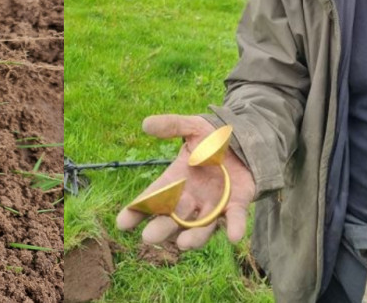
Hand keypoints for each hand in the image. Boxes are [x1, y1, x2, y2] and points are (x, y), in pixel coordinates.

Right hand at [116, 114, 256, 250]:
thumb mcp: (192, 127)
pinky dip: (235, 227)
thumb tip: (146, 123)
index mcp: (176, 179)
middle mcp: (191, 198)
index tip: (122, 223)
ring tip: (183, 243)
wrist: (244, 141)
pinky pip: (235, 219)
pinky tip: (234, 236)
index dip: (136, 210)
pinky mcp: (236, 205)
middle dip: (161, 228)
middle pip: (172, 218)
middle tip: (149, 236)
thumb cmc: (212, 138)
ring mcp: (214, 205)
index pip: (152, 197)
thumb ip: (172, 125)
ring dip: (193, 237)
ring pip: (200, 227)